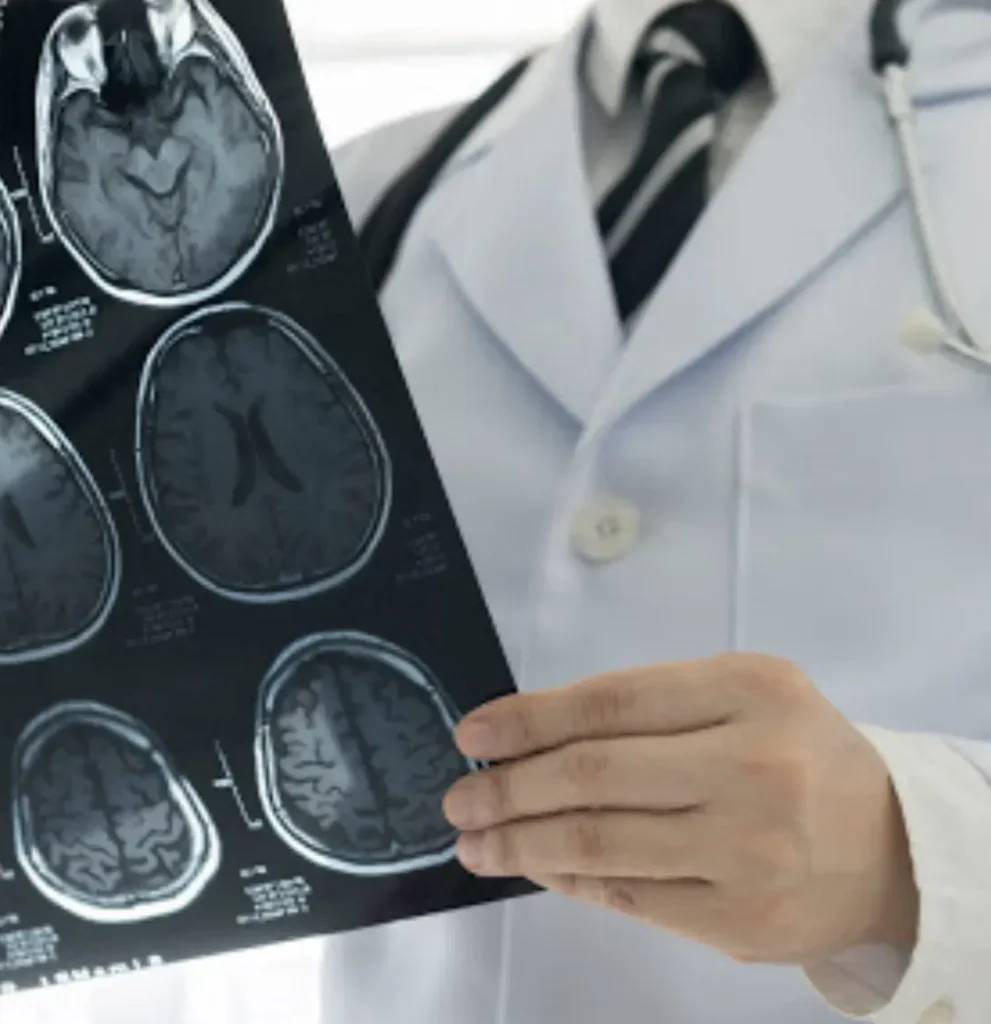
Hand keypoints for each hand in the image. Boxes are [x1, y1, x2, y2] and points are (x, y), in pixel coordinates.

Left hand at [443, 654, 918, 965]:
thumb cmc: (798, 754)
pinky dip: (569, 880)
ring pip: (600, 843)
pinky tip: (535, 868)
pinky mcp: (742, 920)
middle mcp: (754, 766)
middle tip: (459, 799)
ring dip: (521, 843)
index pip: (610, 702)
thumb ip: (648, 712)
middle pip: (594, 775)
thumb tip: (533, 743)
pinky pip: (628, 896)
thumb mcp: (741, 698)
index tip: (474, 733)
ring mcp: (749, 850)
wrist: (891, 846)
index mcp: (751, 690)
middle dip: (508, 788)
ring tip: (475, 841)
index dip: (529, 718)